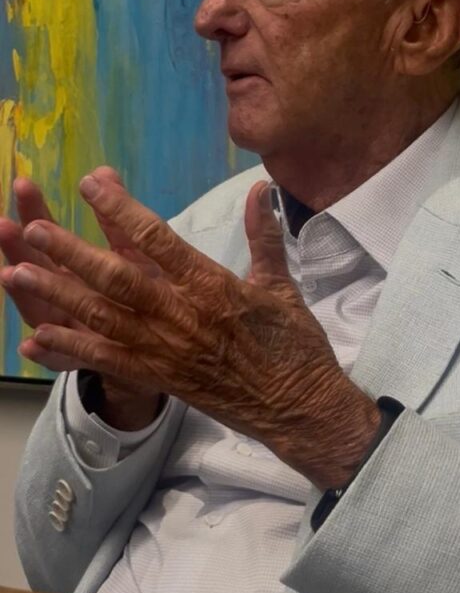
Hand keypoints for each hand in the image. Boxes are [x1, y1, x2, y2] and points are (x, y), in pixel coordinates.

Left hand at [6, 171, 379, 487]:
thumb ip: (263, 235)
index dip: (121, 210)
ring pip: (103, 319)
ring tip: (20, 273)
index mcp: (212, 286)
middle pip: (116, 279)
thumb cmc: (293, 344)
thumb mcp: (281, 284)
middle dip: (72, 253)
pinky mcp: (161, 378)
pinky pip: (107, 362)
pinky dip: (70, 350)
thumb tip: (260, 188)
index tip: (91, 185)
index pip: (158, 240)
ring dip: (59, 296)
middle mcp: (182, 316)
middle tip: (34, 230)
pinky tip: (37, 337)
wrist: (298, 407)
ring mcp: (167, 351)